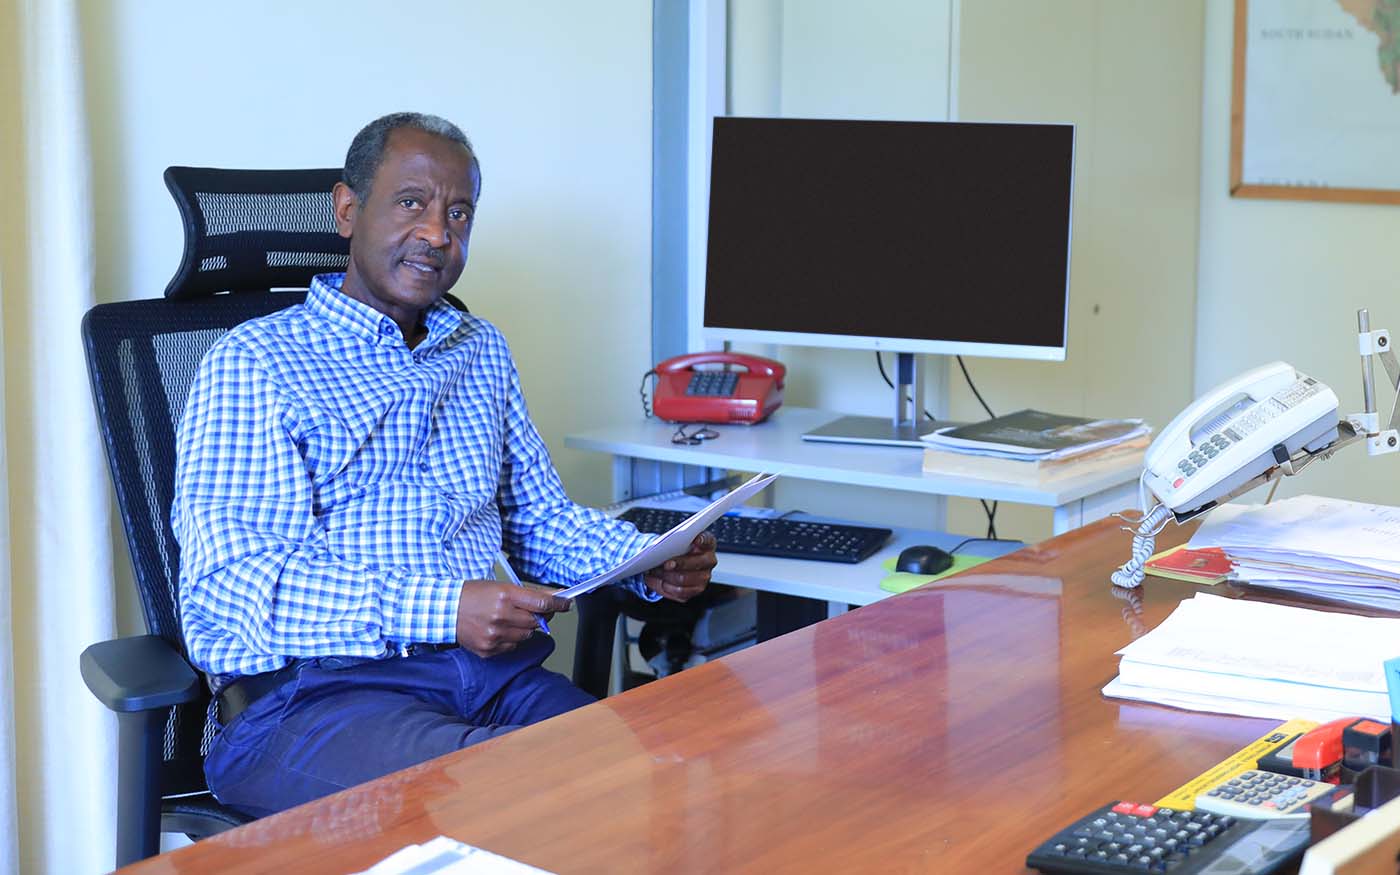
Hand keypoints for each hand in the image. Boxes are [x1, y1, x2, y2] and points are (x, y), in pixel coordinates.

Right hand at [455, 581, 570, 656]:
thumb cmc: (472, 595)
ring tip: (511, 619)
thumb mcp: (500, 586)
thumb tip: (552, 597)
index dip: (559, 604)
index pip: (542, 602)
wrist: (445, 610)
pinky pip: (512, 646)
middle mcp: (501, 616)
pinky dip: (512, 639)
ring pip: (527, 635)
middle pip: (537, 621)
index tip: (566, 604)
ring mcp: (495, 635)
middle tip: (538, 610)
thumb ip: (527, 594)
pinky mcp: (489, 649)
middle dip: (542, 616)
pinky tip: (500, 629)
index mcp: (505, 596)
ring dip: (526, 628)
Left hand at [644, 531, 716, 602]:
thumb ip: (673, 542)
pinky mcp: (695, 590)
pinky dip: (665, 586)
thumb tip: (661, 549)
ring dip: (666, 576)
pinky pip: (679, 592)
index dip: (702, 540)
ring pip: (684, 579)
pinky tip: (656, 580)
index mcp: (707, 544)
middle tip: (665, 564)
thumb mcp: (675, 541)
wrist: (672, 563)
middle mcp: (709, 561)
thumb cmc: (675, 549)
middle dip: (679, 563)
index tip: (695, 540)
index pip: (708, 540)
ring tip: (654, 571)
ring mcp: (704, 577)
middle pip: (695, 563)